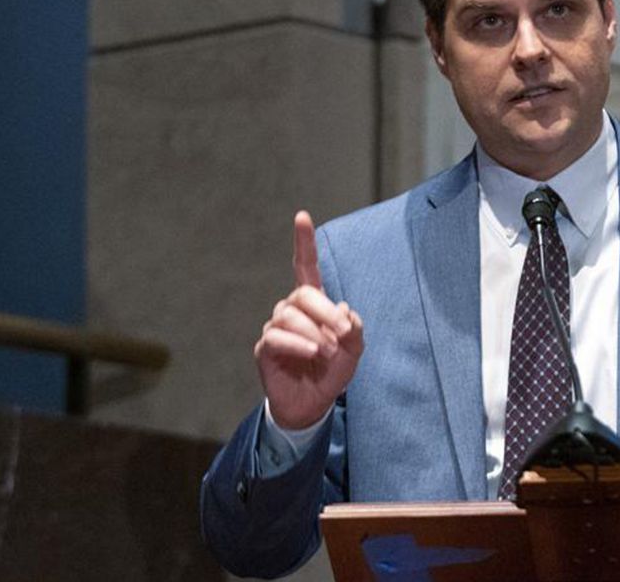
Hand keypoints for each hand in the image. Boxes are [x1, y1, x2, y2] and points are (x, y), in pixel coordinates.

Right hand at [254, 211, 363, 429]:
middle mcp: (291, 310)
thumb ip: (354, 329)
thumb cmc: (331, 371)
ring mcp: (276, 328)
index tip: (302, 216)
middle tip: (342, 336)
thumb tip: (344, 309)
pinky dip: (298, 343)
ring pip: (290, 315)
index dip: (304, 243)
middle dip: (326, 312)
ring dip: (314, 332)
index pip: (305, 267)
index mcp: (313, 303)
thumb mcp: (354, 350)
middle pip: (303, 294)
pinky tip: (312, 352)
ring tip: (327, 351)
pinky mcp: (265, 348)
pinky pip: (277, 337)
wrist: (313, 403)